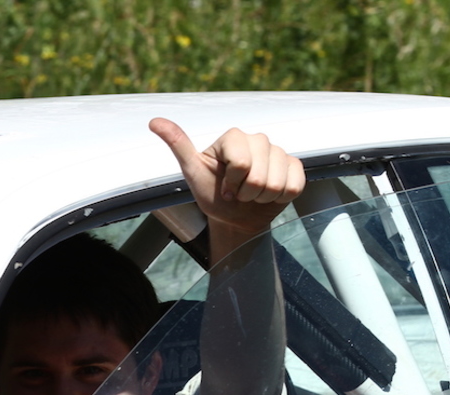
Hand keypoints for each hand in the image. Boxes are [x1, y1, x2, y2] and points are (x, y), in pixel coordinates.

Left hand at [149, 118, 304, 242]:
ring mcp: (278, 152)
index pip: (241, 162)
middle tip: (239, 193)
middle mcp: (257, 139)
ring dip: (263, 197)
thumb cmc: (213, 194)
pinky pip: (294, 185)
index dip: (232, 183)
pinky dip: (281, 198)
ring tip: (253, 195)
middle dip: (246, 193)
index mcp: (233, 137)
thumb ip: (178, 145)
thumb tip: (154, 121)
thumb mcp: (193, 172)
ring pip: (277, 182)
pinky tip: (270, 195)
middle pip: (259, 174)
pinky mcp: (295, 167)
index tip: (224, 187)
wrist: (236, 217)